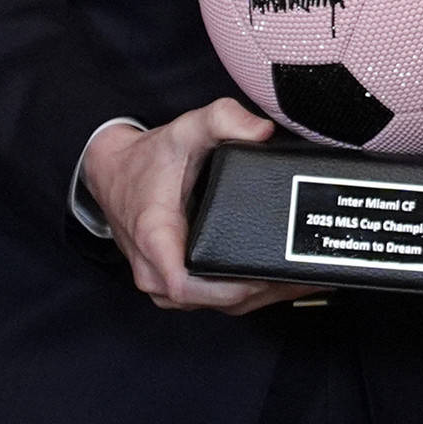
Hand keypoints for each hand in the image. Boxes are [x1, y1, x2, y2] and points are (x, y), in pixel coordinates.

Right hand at [81, 101, 301, 313]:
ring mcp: (167, 284)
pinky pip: (216, 299)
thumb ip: (223, 118)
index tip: (266, 275)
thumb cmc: (149, 159)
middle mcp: (157, 271)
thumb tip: (262, 130)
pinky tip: (282, 282)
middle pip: (215, 300)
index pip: (186, 285)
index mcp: (155, 240)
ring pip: (220, 305)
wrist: (115, 173)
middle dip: (264, 291)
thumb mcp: (186, 128)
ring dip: (262, 296)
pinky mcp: (179, 286)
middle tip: (307, 274)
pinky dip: (250, 293)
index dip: (229, 288)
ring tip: (305, 279)